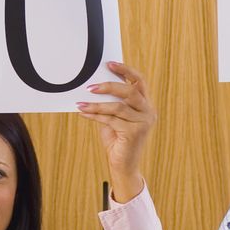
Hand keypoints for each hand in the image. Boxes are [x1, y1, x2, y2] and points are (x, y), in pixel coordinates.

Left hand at [77, 61, 155, 198]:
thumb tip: (93, 86)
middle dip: (109, 86)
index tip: (110, 63)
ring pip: (118, 107)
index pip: (140, 81)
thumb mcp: (114, 117)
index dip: (126, 70)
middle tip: (90, 86)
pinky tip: (83, 113)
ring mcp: (143, 122)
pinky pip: (111, 120)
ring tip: (81, 103)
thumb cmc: (117, 139)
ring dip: (97, 104)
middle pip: (130, 91)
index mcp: (145, 104)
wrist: (123, 165)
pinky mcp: (134, 133)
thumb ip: (110, 103)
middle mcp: (148, 111)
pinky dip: (95, 116)